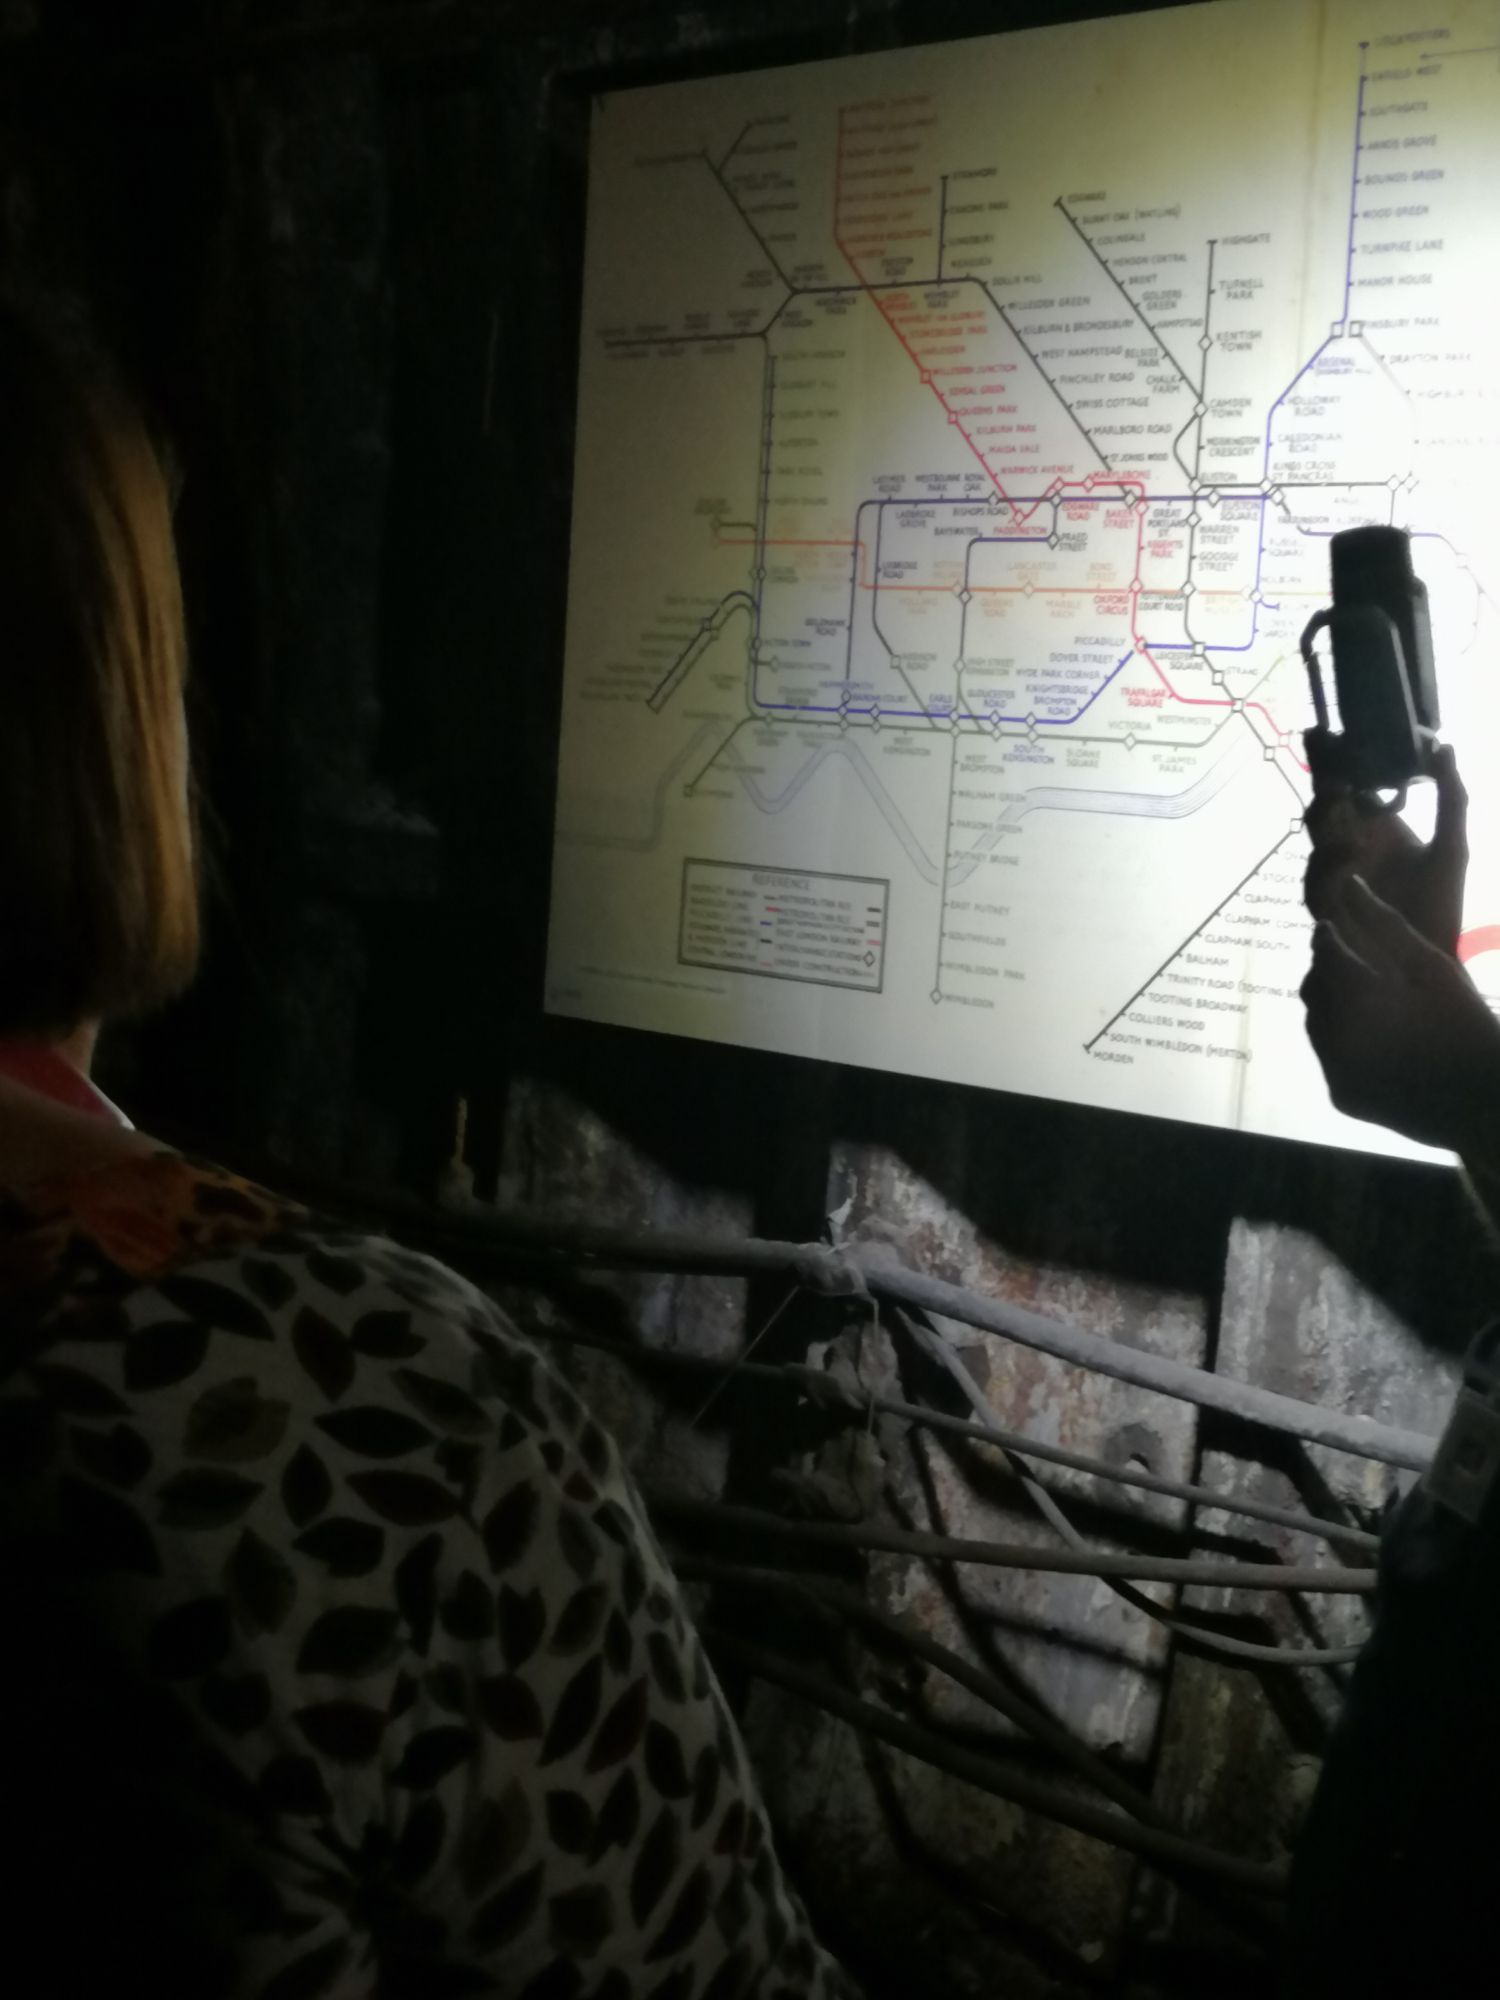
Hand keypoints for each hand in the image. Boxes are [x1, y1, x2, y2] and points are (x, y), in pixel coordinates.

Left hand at [1301, 874, 1499, 1151]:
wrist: (1485, 1103)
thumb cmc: (1468, 1025)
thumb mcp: (1432, 967)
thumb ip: (1384, 925)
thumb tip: (1348, 884)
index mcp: (1361, 998)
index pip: (1326, 952)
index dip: (1327, 936)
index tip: (1330, 926)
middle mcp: (1338, 1037)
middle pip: (1314, 987)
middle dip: (1325, 969)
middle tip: (1342, 958)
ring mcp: (1336, 1071)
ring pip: (1315, 1023)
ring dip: (1328, 1003)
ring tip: (1356, 994)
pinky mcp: (1340, 1096)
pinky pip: (1327, 1056)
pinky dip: (1338, 1039)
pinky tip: (1364, 1030)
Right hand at [1303, 740, 1467, 953]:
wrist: (1434, 957)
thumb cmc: (1439, 904)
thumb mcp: (1452, 845)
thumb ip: (1451, 797)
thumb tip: (1443, 745)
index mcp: (1372, 829)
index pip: (1344, 787)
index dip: (1331, 760)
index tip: (1323, 730)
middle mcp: (1346, 851)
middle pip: (1324, 810)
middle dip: (1322, 782)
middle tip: (1327, 755)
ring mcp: (1335, 882)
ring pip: (1315, 845)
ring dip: (1323, 819)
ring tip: (1337, 794)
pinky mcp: (1332, 912)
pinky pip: (1318, 886)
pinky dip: (1330, 866)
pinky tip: (1352, 852)